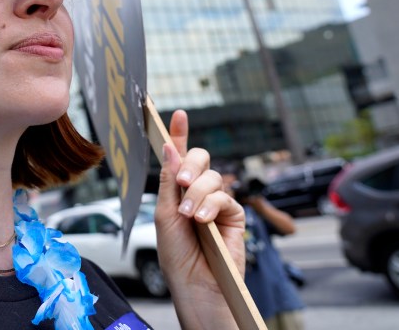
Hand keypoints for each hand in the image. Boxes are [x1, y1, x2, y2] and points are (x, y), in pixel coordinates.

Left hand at [153, 110, 245, 326]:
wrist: (195, 283)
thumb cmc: (176, 254)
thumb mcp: (164, 214)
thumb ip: (169, 181)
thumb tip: (168, 148)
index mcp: (176, 190)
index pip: (178, 157)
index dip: (178, 135)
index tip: (178, 114)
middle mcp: (197, 192)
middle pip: (199, 158)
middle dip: (190, 165)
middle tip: (182, 182)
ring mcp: (216, 202)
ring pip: (211, 177)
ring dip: (197, 194)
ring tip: (189, 216)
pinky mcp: (234, 215)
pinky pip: (225, 197)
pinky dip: (211, 206)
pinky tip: (202, 221)